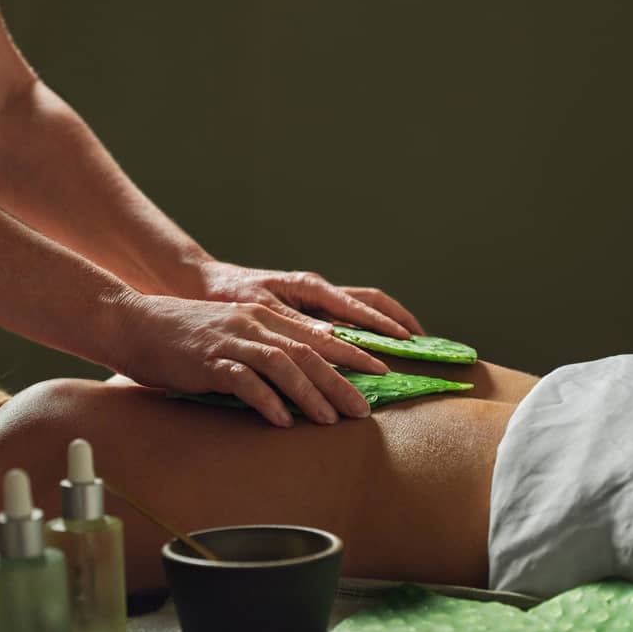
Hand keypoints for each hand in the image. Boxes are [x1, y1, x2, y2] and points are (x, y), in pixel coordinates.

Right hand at [107, 293, 392, 425]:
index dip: (352, 355)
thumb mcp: (229, 335)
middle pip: (308, 353)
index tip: (380, 373)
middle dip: (342, 381)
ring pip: (283, 365)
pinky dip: (266, 401)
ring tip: (333, 420)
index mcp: (261, 317)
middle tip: (367, 408)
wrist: (131, 323)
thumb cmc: (179, 336)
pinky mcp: (207, 360)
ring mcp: (230, 341)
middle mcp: (252, 324)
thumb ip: (260, 352)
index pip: (316, 337)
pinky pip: (244, 381)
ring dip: (311, 394)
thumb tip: (295, 383)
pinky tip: (282, 422)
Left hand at [191, 261, 423, 339]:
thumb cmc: (230, 295)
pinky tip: (375, 347)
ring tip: (411, 344)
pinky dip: (367, 330)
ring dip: (388, 323)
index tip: (407, 345)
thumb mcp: (262, 310)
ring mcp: (315, 298)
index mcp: (310, 287)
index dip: (383, 328)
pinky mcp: (308, 309)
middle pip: (372, 301)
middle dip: (398, 321)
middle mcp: (318, 290)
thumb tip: (334, 338)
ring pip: (363, 306)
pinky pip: (347, 317)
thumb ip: (297, 325)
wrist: (207, 284)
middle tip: (425, 343)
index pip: (359, 307)